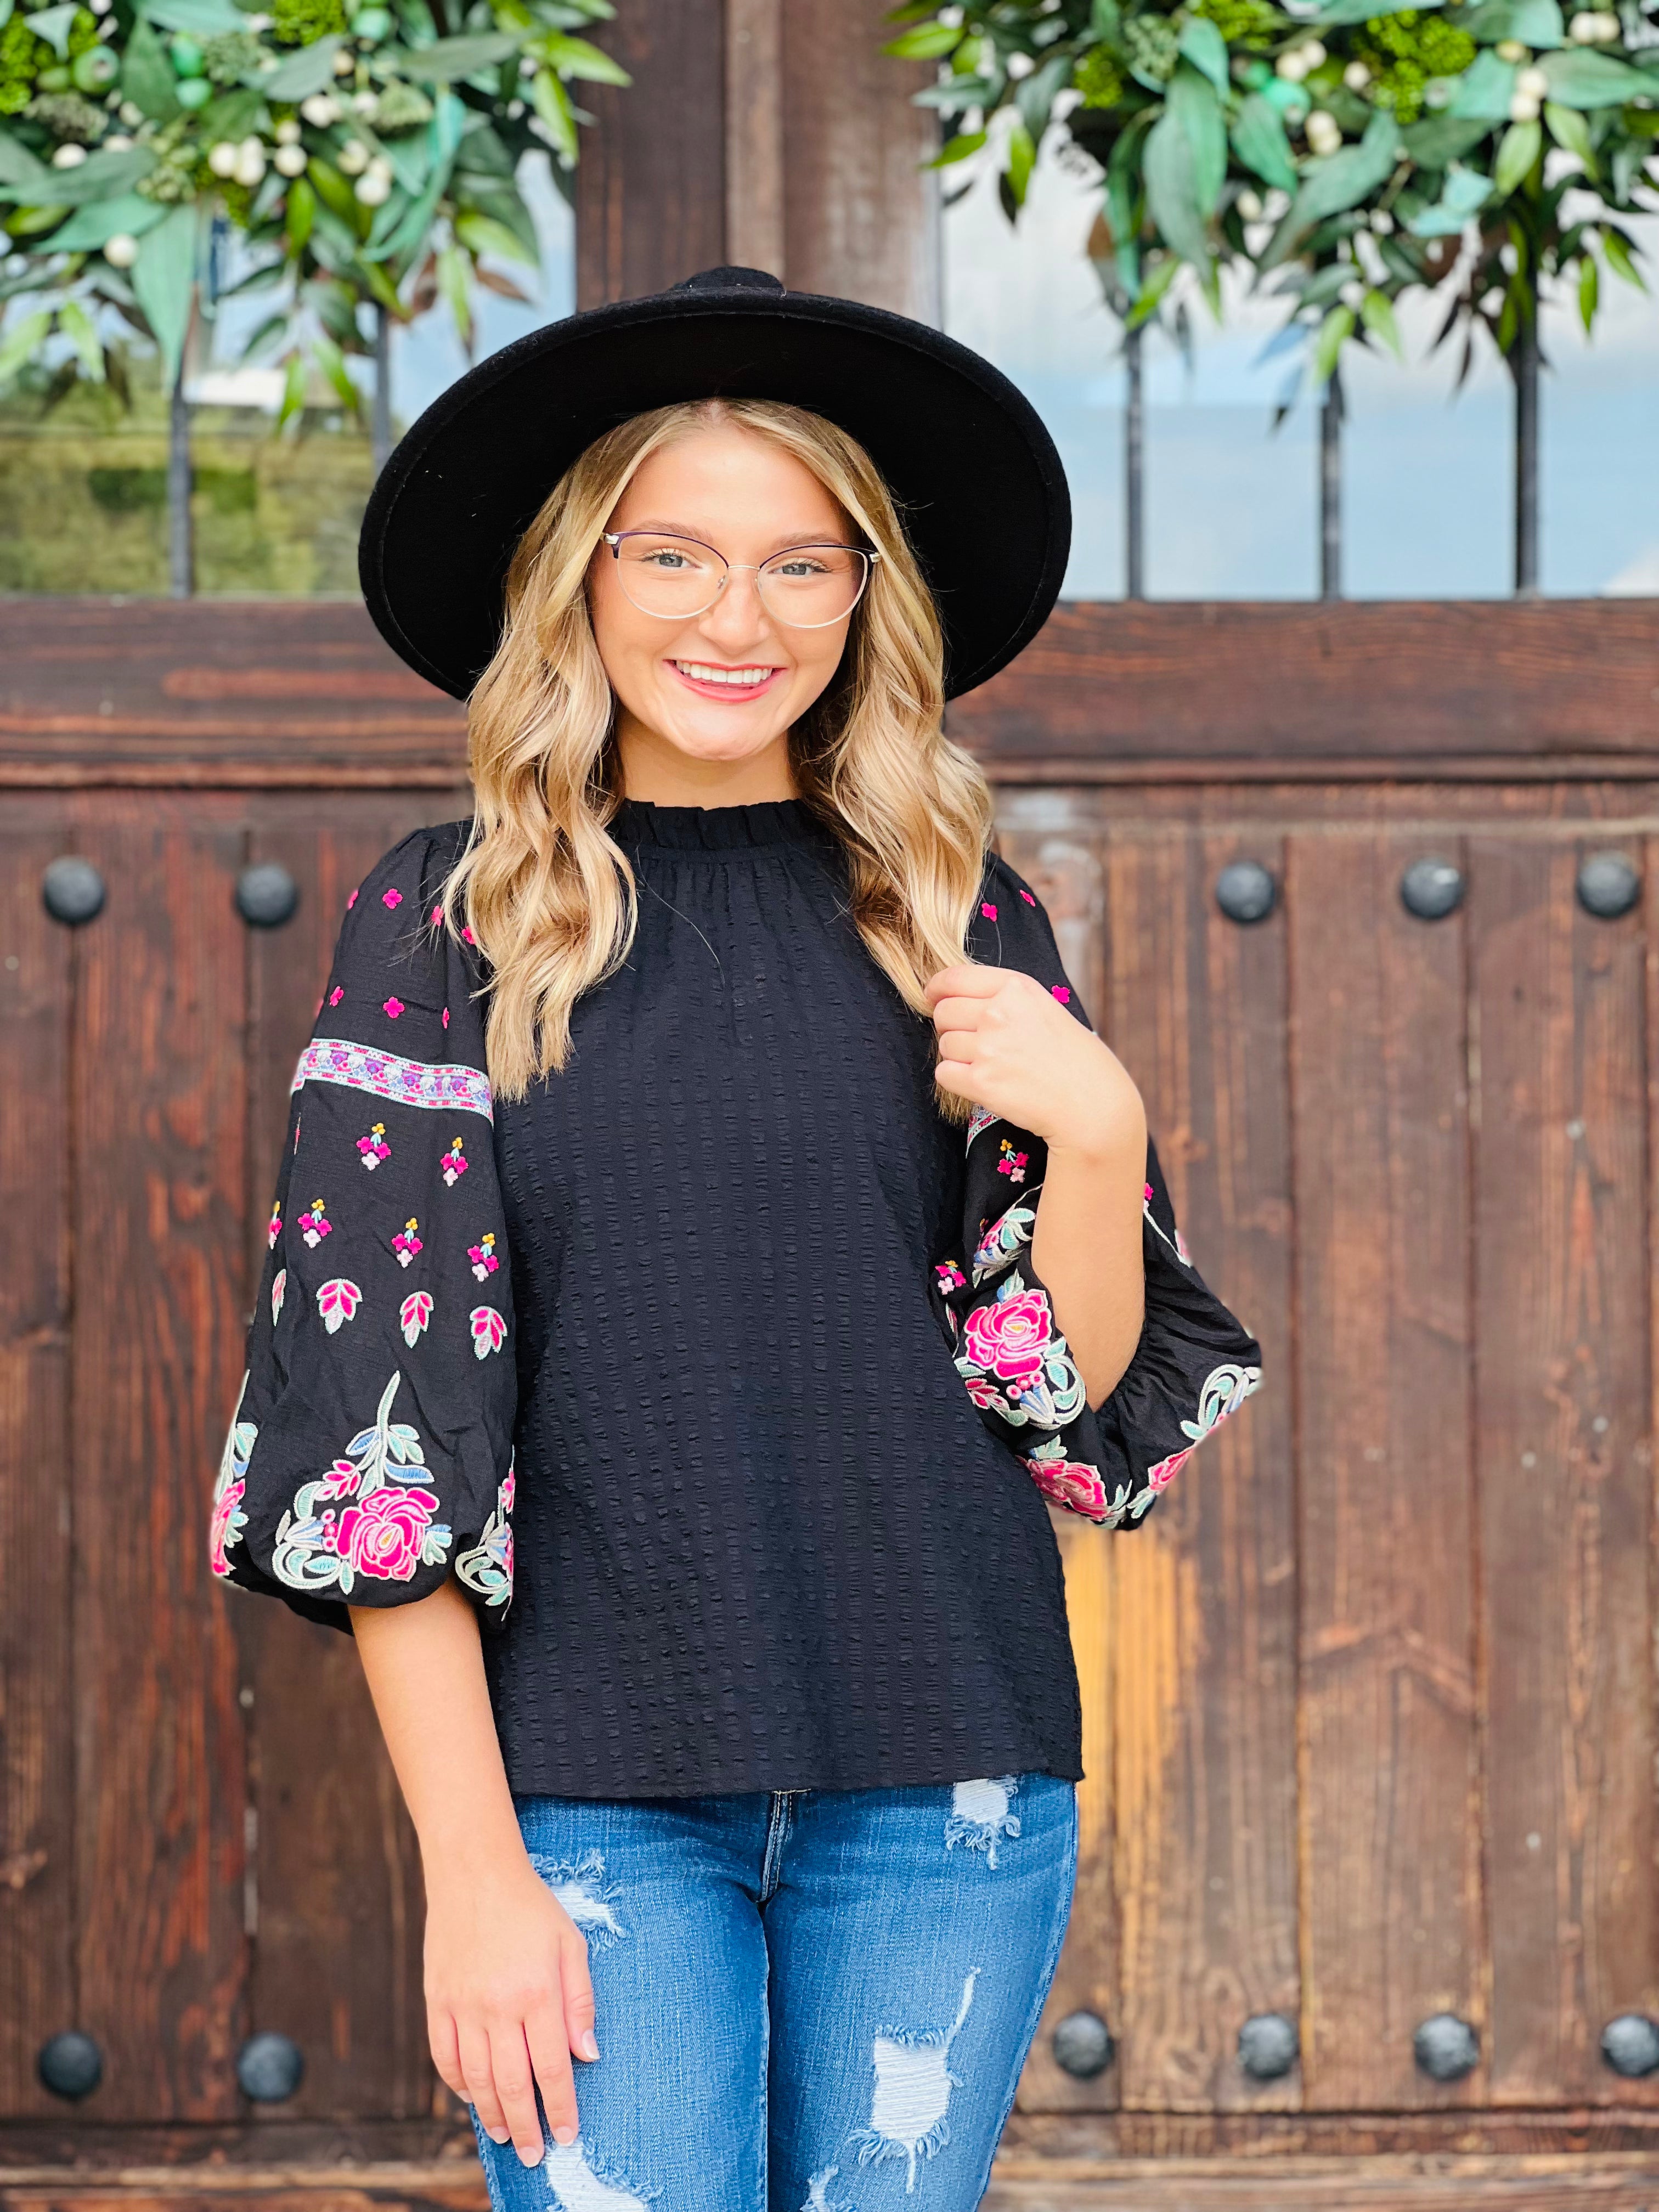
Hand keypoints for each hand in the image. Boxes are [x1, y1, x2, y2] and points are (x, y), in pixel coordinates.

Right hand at [424, 1855, 596, 2165]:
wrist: (475, 1874)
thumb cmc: (530, 1908)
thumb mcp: (570, 1944)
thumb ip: (580, 2001)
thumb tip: (587, 2055)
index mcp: (537, 1992)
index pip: (552, 2067)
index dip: (560, 2107)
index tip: (567, 2135)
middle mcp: (498, 2006)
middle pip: (512, 2084)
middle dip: (526, 2126)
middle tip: (533, 2153)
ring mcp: (462, 2006)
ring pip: (476, 2079)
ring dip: (492, 2114)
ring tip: (505, 2135)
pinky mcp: (437, 2001)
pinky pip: (444, 2057)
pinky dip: (458, 2085)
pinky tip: (473, 2099)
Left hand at [926, 964, 1144, 1159]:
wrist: (1092, 1104)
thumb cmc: (1074, 1058)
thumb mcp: (1046, 1008)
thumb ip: (1006, 998)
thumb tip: (956, 996)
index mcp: (1017, 988)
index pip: (955, 977)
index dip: (937, 988)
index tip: (933, 996)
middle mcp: (999, 1013)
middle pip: (944, 1012)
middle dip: (951, 1027)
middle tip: (976, 1043)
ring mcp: (988, 1048)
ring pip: (944, 1045)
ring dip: (958, 1056)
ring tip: (992, 1066)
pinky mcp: (981, 1082)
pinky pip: (944, 1073)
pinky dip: (957, 1080)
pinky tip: (983, 1083)